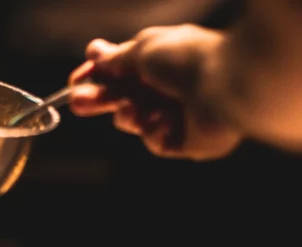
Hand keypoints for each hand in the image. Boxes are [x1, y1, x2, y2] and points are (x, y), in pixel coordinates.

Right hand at [68, 25, 242, 160]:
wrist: (227, 84)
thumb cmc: (187, 58)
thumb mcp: (144, 50)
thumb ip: (117, 58)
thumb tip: (94, 53)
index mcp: (159, 62)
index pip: (120, 72)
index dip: (96, 77)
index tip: (74, 82)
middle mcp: (167, 89)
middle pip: (122, 98)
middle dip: (99, 99)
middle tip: (76, 102)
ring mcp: (176, 116)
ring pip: (135, 122)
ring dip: (128, 116)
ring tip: (133, 109)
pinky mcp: (185, 141)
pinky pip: (155, 141)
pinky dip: (155, 131)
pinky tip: (166, 121)